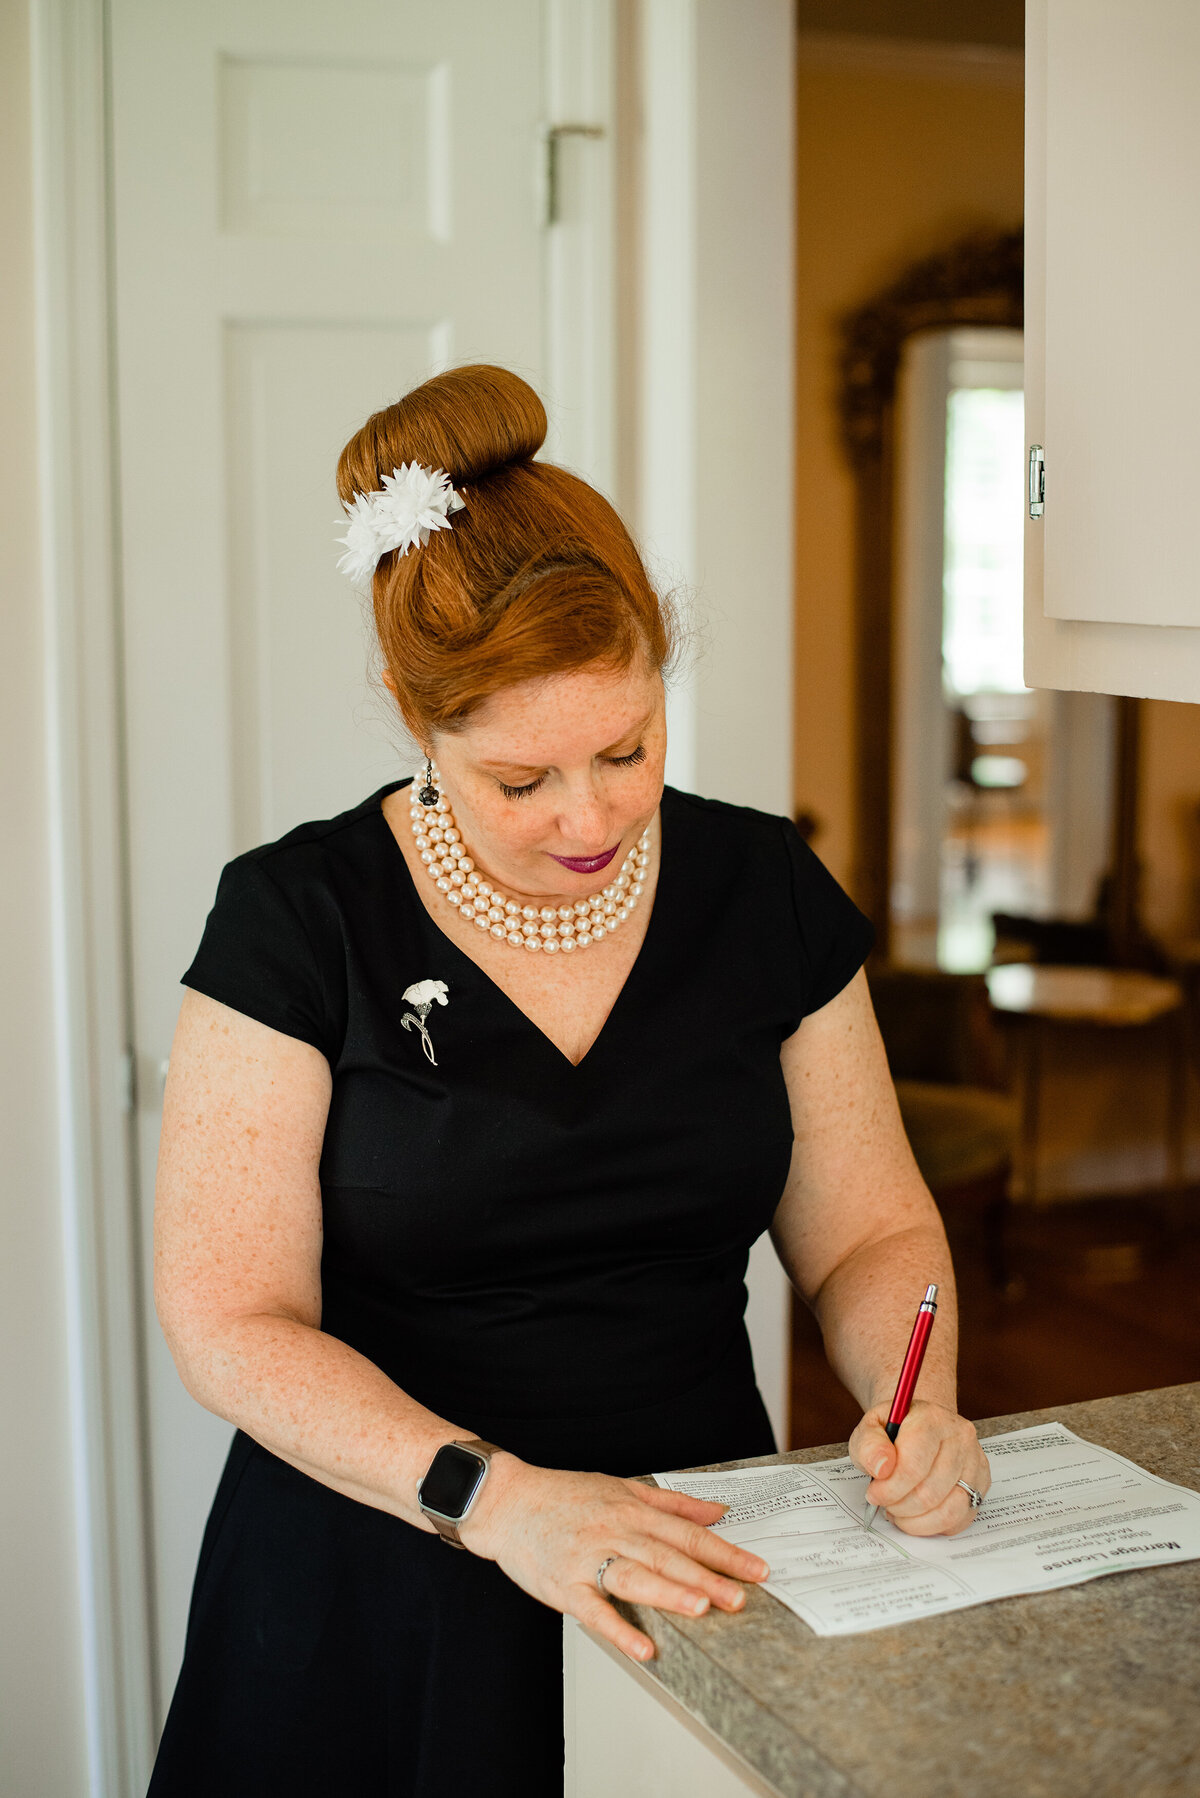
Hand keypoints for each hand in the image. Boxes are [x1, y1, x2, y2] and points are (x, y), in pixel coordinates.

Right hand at [462, 1457, 768, 1662]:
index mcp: (632, 1509)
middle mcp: (614, 1531)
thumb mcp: (620, 1487)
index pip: (687, 1532)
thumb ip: (672, 1502)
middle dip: (708, 1577)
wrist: (506, 1501)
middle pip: (668, 1555)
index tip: (756, 1569)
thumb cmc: (565, 1496)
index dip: (724, 1552)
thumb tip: (717, 1510)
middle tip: (743, 1596)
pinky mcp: (563, 1586)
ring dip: (670, 1593)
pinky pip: (594, 1610)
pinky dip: (619, 1629)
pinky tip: (643, 1648)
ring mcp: (588, 1559)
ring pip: (635, 1576)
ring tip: (703, 1608)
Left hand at [849, 1400, 989, 1536]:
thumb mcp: (871, 1428)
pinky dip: (934, 1526)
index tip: (874, 1494)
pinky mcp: (982, 1483)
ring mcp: (975, 1461)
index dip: (890, 1489)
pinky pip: (960, 1519)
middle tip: (885, 1503)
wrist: (921, 1425)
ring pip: (949, 1510)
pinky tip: (917, 1515)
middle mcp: (960, 1438)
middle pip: (930, 1492)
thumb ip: (869, 1445)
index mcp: (931, 1418)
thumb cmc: (896, 1430)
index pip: (914, 1465)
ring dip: (917, 1520)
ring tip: (899, 1511)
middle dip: (900, 1506)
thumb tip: (882, 1469)